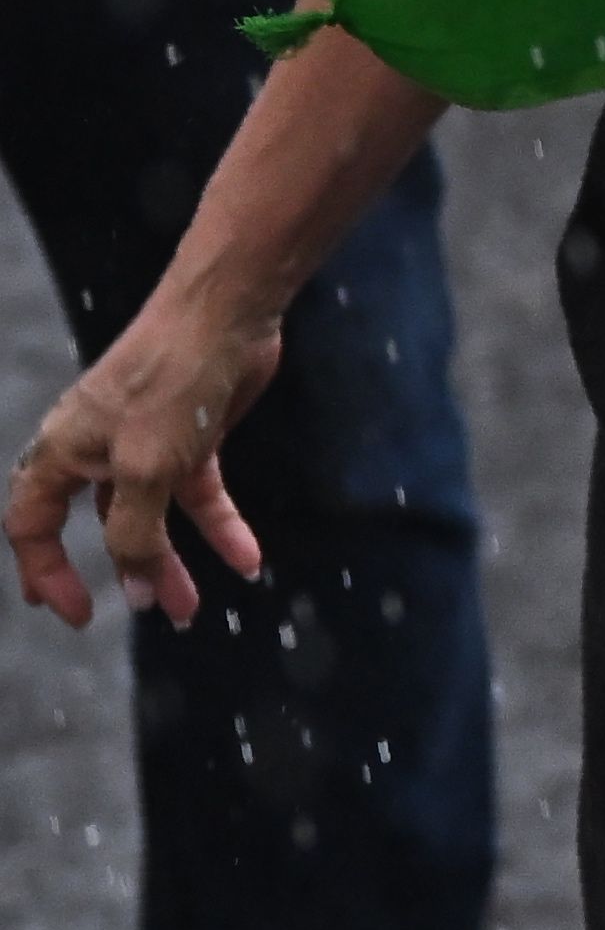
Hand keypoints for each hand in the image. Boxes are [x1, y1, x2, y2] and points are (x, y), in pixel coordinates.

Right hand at [7, 288, 287, 629]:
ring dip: (174, 560)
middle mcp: (95, 453)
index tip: (77, 613)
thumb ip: (136, 534)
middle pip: (98, 527)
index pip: (31, 527)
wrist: (226, 314)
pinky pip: (200, 495)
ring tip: (194, 608)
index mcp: (60, 455)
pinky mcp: (192, 437)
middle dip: (123, 573)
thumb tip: (138, 593)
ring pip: (153, 516)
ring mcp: (146, 445)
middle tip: (149, 614)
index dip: (45, 572)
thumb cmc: (168, 385)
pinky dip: (221, 527)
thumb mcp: (144, 471)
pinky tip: (248, 559)